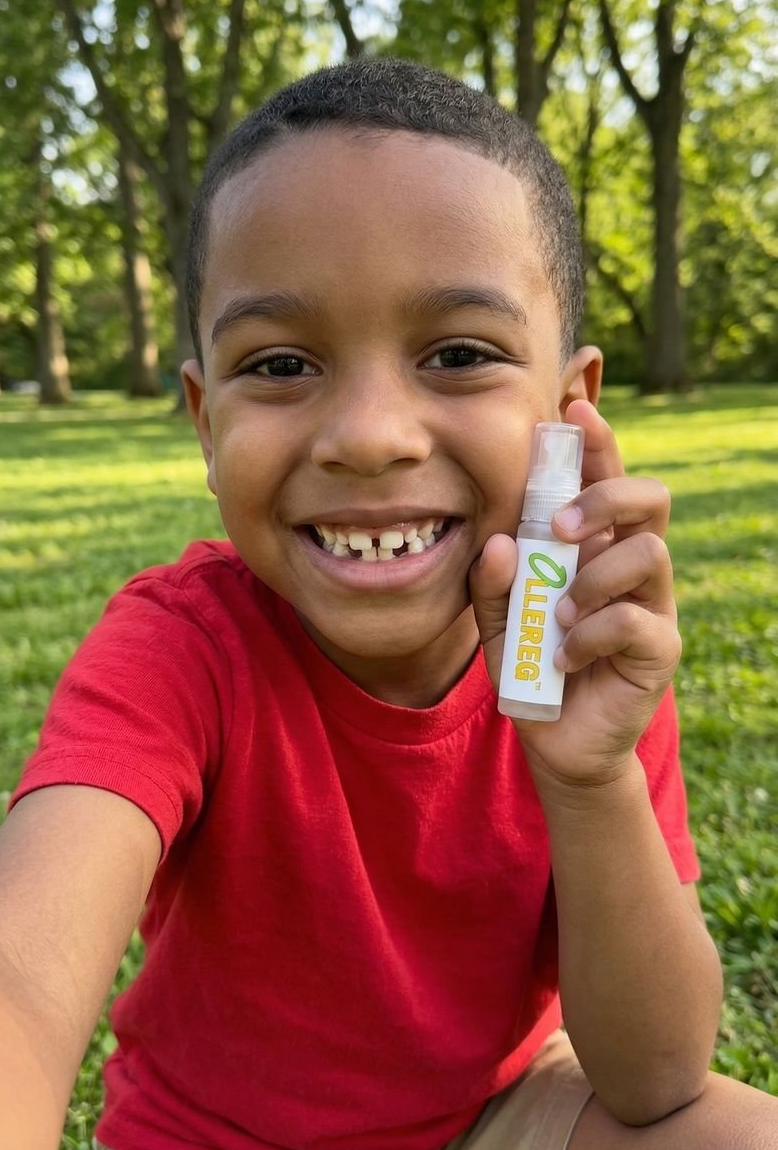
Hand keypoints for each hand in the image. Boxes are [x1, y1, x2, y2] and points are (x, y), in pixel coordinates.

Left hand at [469, 400, 681, 791]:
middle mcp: (629, 564)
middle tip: (560, 529)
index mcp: (594, 544)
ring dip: (593, 578)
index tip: (573, 410)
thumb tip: (501, 543)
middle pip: (650, 497)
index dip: (597, 441)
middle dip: (605, 497)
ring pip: (649, 552)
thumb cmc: (529, 663)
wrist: (555, 739)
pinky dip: (590, 634)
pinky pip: (634, 619)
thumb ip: (491, 581)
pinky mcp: (658, 648)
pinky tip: (565, 655)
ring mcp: (652, 604)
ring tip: (557, 614)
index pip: (605, 478)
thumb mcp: (495, 619)